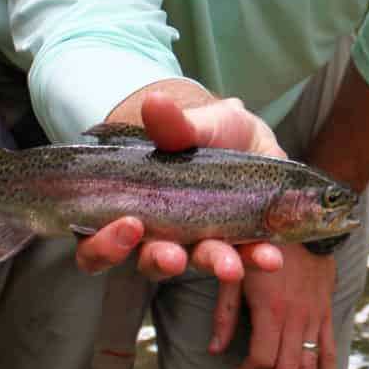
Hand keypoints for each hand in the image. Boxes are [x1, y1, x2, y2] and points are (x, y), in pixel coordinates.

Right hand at [75, 90, 285, 285]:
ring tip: (230, 265)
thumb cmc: (207, 131)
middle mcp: (161, 236)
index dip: (104, 246)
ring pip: (197, 264)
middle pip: (149, 261)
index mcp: (132, 209)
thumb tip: (155, 103)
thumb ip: (173, 124)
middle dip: (161, 261)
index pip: (99, 243)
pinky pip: (243, 260)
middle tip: (173, 257)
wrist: (246, 135)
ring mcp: (199, 243)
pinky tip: (269, 257)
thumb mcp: (194, 123)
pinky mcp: (237, 245)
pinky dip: (255, 260)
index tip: (128, 226)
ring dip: (212, 265)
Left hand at [223, 245, 337, 368]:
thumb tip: (213, 350)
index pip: (261, 359)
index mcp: (272, 310)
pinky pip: (330, 353)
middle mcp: (297, 319)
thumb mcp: (235, 274)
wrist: (304, 221)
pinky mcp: (325, 315)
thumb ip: (225, 313)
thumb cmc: (261, 245)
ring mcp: (315, 319)